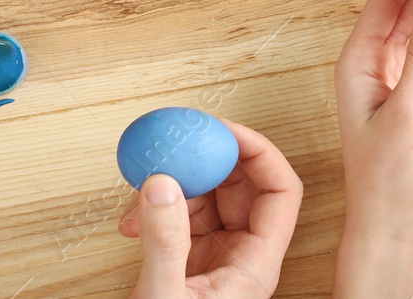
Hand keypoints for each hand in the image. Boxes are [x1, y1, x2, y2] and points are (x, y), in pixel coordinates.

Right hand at [117, 120, 302, 297]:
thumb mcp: (165, 296)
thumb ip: (164, 241)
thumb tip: (162, 181)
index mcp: (257, 265)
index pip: (282, 191)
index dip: (258, 151)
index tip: (219, 130)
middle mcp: (244, 256)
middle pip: (244, 186)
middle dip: (209, 160)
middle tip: (176, 143)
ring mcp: (218, 258)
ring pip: (210, 197)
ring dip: (176, 184)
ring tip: (140, 191)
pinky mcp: (190, 262)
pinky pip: (183, 216)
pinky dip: (157, 208)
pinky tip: (130, 222)